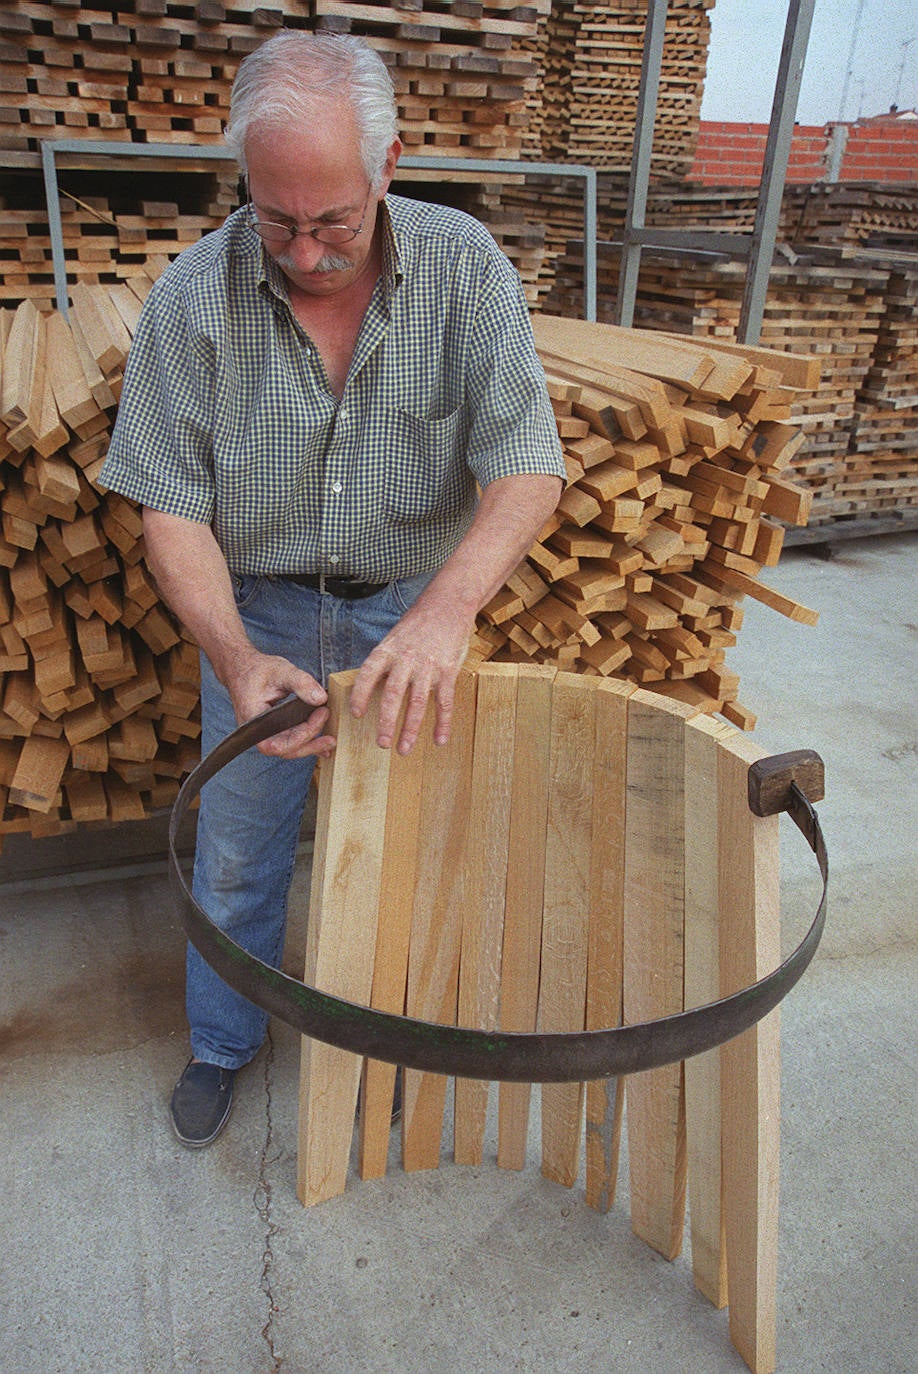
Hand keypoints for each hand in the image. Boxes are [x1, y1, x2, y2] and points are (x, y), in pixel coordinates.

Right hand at [224, 649, 333, 760]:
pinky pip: (289, 741)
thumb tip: (321, 699)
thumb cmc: (257, 670)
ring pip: (289, 748)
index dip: (303, 733)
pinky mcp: (273, 731)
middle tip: (331, 738)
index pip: (279, 741)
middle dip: (310, 745)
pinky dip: (306, 742)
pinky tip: (322, 744)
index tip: (322, 713)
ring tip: (330, 741)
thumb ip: (301, 683)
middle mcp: (257, 733)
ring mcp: (264, 734)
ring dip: (310, 746)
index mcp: (253, 721)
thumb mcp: (281, 671)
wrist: (243, 669)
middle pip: (285, 750)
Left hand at [349, 598, 473, 754]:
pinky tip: (439, 740)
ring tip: (403, 749)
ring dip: (410, 728)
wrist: (448, 606)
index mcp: (388, 649)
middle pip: (393, 695)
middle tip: (381, 743)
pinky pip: (444, 701)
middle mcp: (406, 659)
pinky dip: (442, 723)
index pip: (368, 674)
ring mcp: (428, 666)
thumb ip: (384, 662)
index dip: (360, 695)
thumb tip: (370, 687)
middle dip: (386, 722)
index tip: (355, 714)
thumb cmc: (417, 624)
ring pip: (417, 702)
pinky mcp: (448, 671)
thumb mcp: (394, 637)